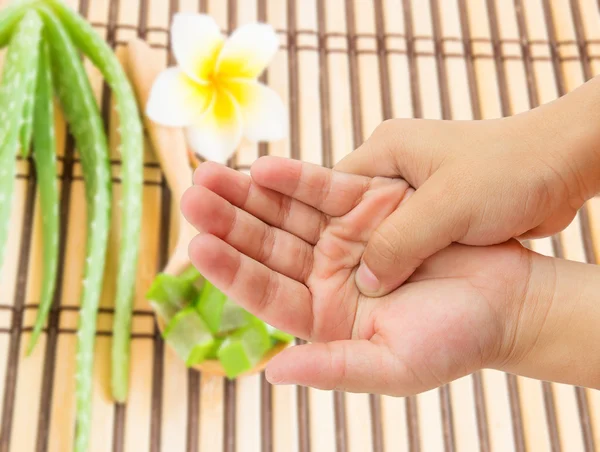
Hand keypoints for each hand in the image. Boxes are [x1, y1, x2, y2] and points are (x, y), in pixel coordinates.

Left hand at [181, 158, 534, 394]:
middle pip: (265, 246)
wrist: (507, 303)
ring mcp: (344, 239)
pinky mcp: (369, 208)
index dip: (230, 269)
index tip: (197, 245)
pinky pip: (324, 188)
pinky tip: (262, 165)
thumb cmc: (455, 343)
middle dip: (229, 220)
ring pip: (285, 212)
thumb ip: (332, 368)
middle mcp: (325, 275)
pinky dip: (294, 176)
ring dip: (248, 192)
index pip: (264, 291)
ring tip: (209, 172)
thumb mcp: (392, 366)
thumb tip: (272, 374)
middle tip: (192, 195)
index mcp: (322, 317)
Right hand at [334, 76, 599, 295]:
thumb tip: (366, 281)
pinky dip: (400, 260)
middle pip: (349, 214)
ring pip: (378, 232)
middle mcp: (394, 166)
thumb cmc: (509, 172)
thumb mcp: (448, 207)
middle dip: (345, 248)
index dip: (319, 227)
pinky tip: (395, 285)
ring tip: (359, 291)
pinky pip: (404, 239)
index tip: (313, 264)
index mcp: (385, 149)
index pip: (329, 189)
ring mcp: (415, 187)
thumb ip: (400, 242)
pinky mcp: (436, 208)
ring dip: (376, 258)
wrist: (563, 166)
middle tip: (332, 285)